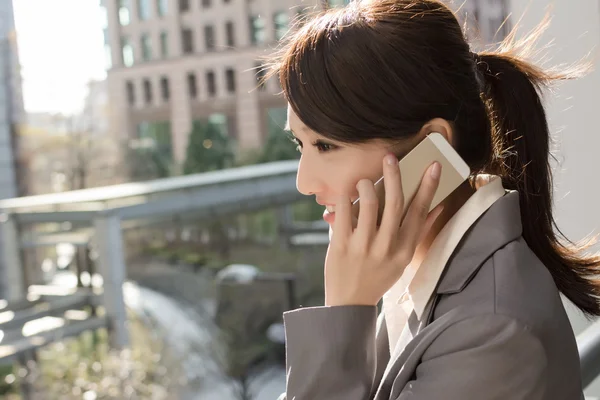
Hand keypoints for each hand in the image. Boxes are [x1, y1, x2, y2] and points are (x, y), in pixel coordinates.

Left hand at [324, 154, 443, 306]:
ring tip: (364, 181)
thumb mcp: (402, 259)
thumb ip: (417, 232)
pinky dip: (345, 198)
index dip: (429, 188)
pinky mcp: (341, 245)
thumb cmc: (378, 276)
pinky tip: (346, 192)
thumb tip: (439, 206)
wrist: (349, 302)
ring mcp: (363, 247)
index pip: (420, 213)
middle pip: (395, 204)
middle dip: (395, 176)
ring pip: (369, 204)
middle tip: (391, 157)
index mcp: (404, 250)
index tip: (434, 166)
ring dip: (367, 185)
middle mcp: (387, 248)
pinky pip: (343, 213)